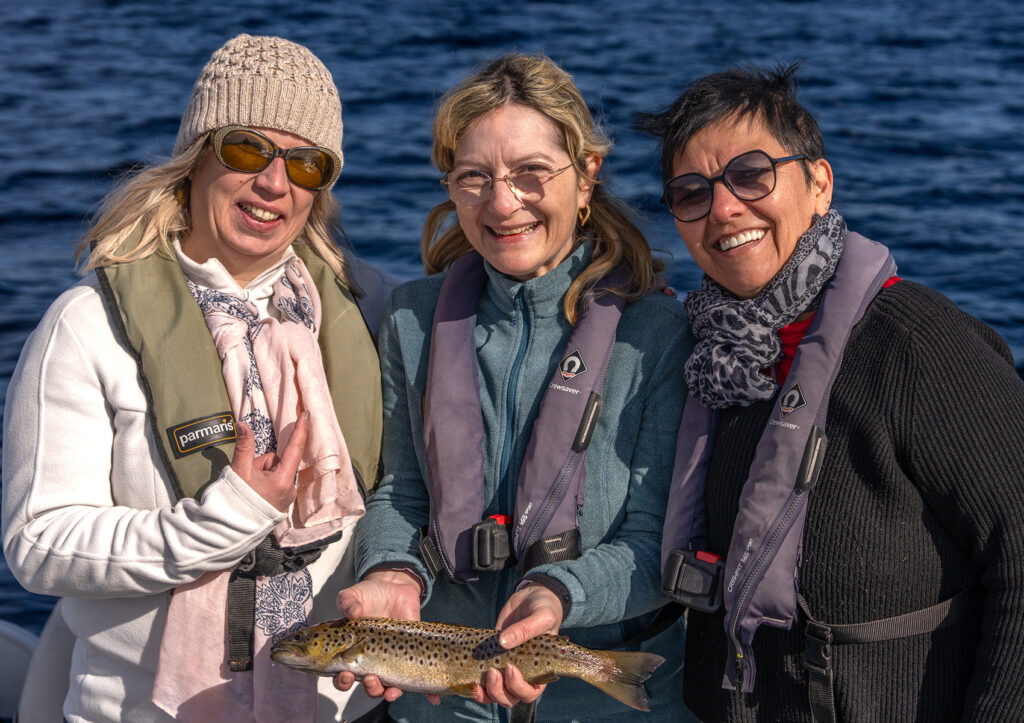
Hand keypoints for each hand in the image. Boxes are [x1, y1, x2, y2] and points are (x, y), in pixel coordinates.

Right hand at [230, 414, 307, 511]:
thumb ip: (244, 446)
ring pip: (275, 471)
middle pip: (278, 461)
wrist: (231, 529)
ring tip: (249, 486)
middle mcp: (290, 489)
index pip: (294, 449)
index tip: (306, 414)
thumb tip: (243, 425)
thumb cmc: (236, 501)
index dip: (300, 430)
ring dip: (262, 472)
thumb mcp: (239, 471)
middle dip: (262, 463)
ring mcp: (287, 496)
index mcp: (283, 481)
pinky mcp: (282, 502)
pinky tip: (254, 492)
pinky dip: (264, 481)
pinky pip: (275, 481)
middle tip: (249, 475)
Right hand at [333, 569, 423, 701]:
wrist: (394, 587)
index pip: (344, 674)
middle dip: (370, 688)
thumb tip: (351, 611)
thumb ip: (348, 603)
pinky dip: (428, 692)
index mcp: (353, 651)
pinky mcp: (414, 656)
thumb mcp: (354, 596)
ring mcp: (394, 660)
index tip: (345, 675)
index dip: (343, 681)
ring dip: (390, 693)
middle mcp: (372, 660)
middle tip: (371, 679)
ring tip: (391, 691)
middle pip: (369, 685)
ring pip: (391, 686)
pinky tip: (433, 698)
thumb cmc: (370, 595)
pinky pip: (420, 678)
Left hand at [472, 583, 561, 707]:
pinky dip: (471, 682)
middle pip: (509, 697)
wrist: (531, 598)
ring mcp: (504, 667)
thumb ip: (525, 630)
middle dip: (498, 691)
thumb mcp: (541, 617)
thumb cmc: (544, 610)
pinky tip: (463, 678)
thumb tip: (502, 642)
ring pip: (493, 693)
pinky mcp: (489, 658)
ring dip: (483, 692)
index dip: (518, 688)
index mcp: (539, 670)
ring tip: (475, 680)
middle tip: (492, 672)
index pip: (529, 693)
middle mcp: (522, 674)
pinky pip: (480, 677)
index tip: (511, 668)